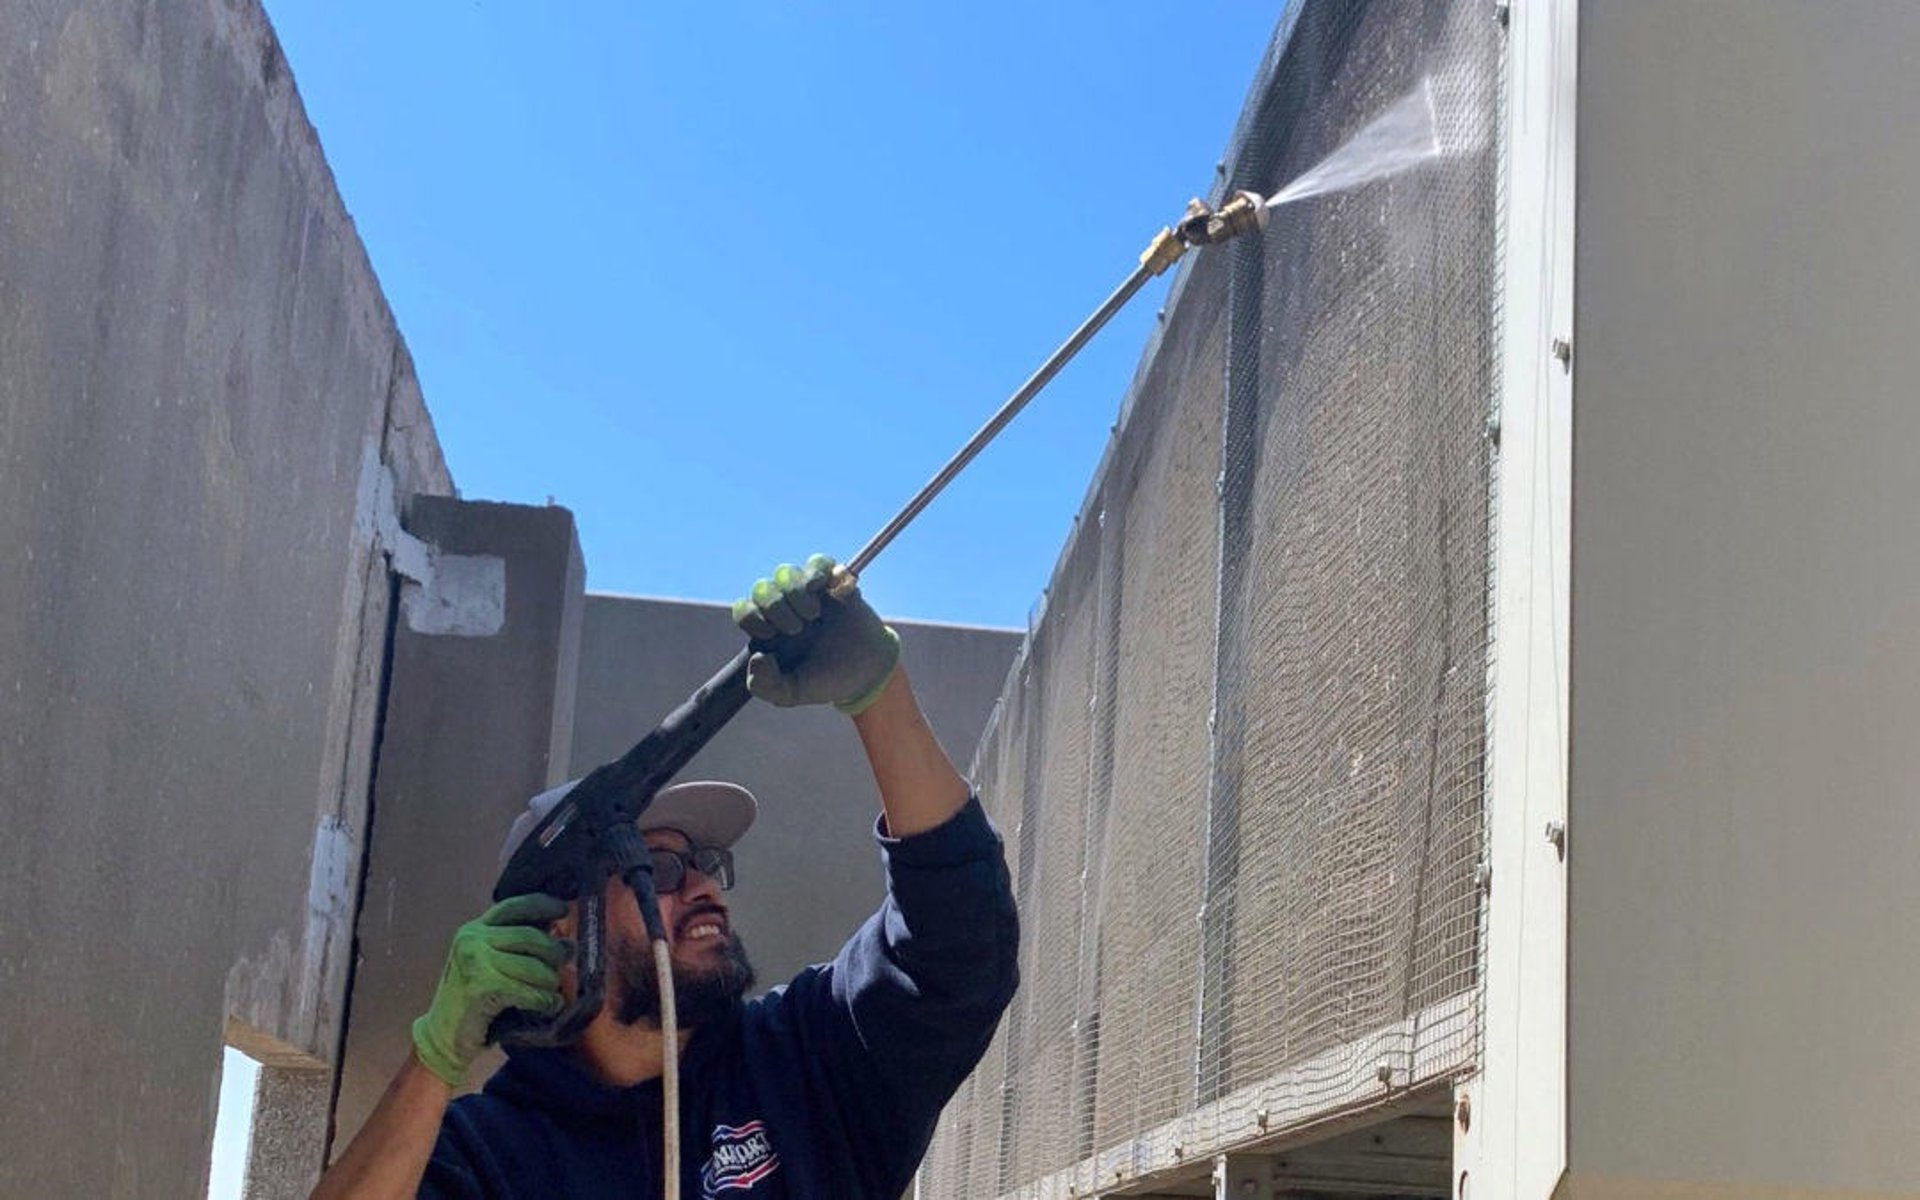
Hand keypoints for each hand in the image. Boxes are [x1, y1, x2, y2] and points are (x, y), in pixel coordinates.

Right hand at [411, 894, 569, 1087]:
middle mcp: (472, 939)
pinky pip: (528, 991)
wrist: (444, 1036)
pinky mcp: (481, 988)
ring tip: (553, 992)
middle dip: (554, 951)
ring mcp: (475, 962)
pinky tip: (550, 1006)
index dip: (543, 905)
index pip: (515, 906)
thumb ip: (518, 947)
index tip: (563, 910)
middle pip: (530, 936)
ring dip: (550, 982)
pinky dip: (545, 1001)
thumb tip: (564, 941)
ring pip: (533, 966)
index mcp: (475, 929)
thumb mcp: (491, 964)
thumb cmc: (474, 1000)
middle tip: (564, 962)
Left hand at [732, 554, 899, 715]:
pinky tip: (828, 592)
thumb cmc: (826, 679)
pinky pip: (818, 563)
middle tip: (797, 628)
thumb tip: (759, 657)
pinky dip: (818, 573)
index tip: (770, 636)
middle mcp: (785, 608)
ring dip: (795, 593)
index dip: (751, 617)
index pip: (745, 610)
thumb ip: (765, 686)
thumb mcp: (792, 693)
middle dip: (775, 607)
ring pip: (785, 574)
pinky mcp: (833, 582)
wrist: (867, 672)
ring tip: (814, 615)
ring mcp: (809, 593)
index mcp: (770, 630)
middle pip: (762, 588)